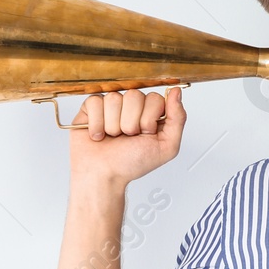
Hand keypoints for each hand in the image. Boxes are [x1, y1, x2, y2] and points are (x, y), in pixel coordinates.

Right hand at [68, 87, 184, 188]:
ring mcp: (111, 105)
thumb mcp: (166, 147)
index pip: (154, 98)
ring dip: (113, 125)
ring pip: (114, 99)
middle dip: (130, 123)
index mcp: (150, 112)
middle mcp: (131, 106)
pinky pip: (95, 102)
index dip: (149, 118)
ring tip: (112, 137)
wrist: (104, 176)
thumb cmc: (132, 164)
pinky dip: (97, 124)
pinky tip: (98, 135)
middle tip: (127, 137)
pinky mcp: (91, 107)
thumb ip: (177, 119)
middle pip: (134, 96)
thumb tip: (176, 92)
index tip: (145, 134)